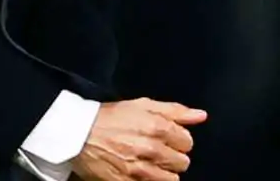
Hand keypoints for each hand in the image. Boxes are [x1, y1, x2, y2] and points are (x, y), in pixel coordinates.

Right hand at [72, 98, 206, 180]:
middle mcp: (151, 149)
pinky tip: (141, 172)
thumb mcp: (143, 105)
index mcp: (157, 127)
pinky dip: (150, 180)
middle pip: (182, 162)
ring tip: (150, 163)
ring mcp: (139, 170)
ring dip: (164, 172)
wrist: (78, 134)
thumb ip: (175, 111)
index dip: (179, 139)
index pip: (187, 141)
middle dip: (173, 156)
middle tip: (158, 151)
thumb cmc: (111, 117)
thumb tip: (201, 116)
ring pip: (171, 179)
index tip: (169, 138)